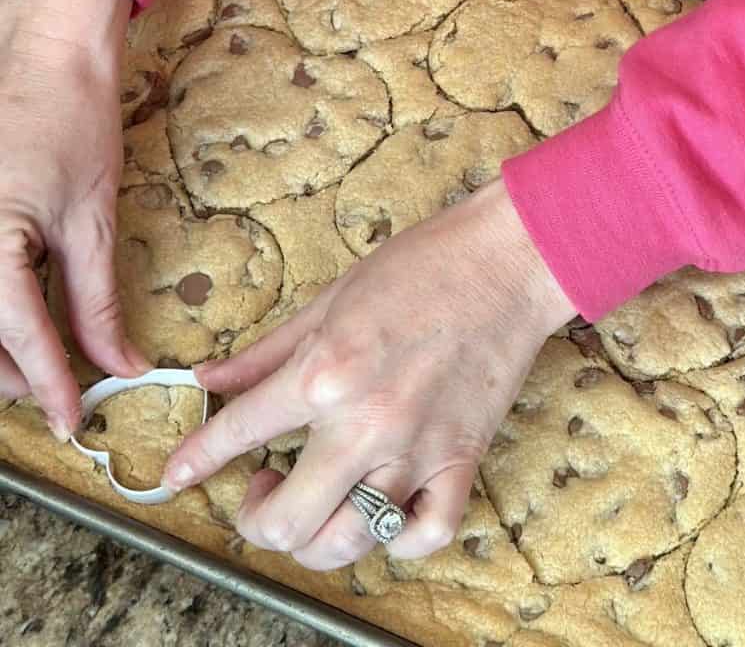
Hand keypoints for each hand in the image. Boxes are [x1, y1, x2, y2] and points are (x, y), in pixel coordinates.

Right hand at [0, 0, 149, 437]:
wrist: (46, 61)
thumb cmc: (72, 126)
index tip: (71, 418)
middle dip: (13, 374)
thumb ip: (96, 301)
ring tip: (37, 365)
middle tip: (58, 391)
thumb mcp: (92, 221)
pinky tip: (11, 324)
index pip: (17, 333)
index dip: (47, 384)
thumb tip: (120, 361)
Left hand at [163, 178, 575, 569]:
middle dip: (255, 519)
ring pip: (347, 542)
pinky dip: (396, 540)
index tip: (178, 475)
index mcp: (325, 371)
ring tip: (314, 504)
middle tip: (261, 489)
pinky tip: (382, 513)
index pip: (239, 433)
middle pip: (286, 521)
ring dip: (314, 537)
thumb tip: (212, 381)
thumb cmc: (424, 266)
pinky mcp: (462, 458)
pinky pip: (425, 534)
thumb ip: (268, 350)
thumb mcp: (331, 297)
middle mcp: (365, 422)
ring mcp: (417, 449)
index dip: (196, 460)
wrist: (506, 262)